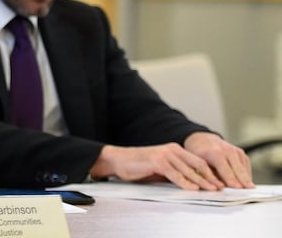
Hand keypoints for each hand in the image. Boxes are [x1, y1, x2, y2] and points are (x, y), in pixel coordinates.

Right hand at [90, 142, 223, 190]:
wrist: (119, 160)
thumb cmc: (139, 166)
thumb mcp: (161, 169)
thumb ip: (176, 173)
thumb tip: (193, 184)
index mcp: (175, 150)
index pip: (198, 162)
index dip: (211, 173)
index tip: (219, 183)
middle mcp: (172, 149)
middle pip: (198, 165)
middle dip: (211, 178)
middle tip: (221, 187)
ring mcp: (165, 154)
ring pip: (189, 170)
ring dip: (202, 181)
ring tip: (211, 190)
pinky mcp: (157, 161)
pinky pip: (175, 174)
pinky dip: (185, 182)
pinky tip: (193, 189)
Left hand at [184, 132, 253, 188]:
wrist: (203, 140)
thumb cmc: (199, 154)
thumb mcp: (198, 164)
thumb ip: (207, 175)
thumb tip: (218, 187)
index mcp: (215, 153)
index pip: (225, 170)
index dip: (231, 180)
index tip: (237, 189)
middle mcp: (227, 151)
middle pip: (238, 170)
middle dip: (243, 182)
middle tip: (247, 192)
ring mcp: (236, 151)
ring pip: (244, 170)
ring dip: (245, 180)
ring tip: (246, 190)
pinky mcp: (241, 153)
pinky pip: (246, 167)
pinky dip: (246, 175)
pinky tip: (243, 183)